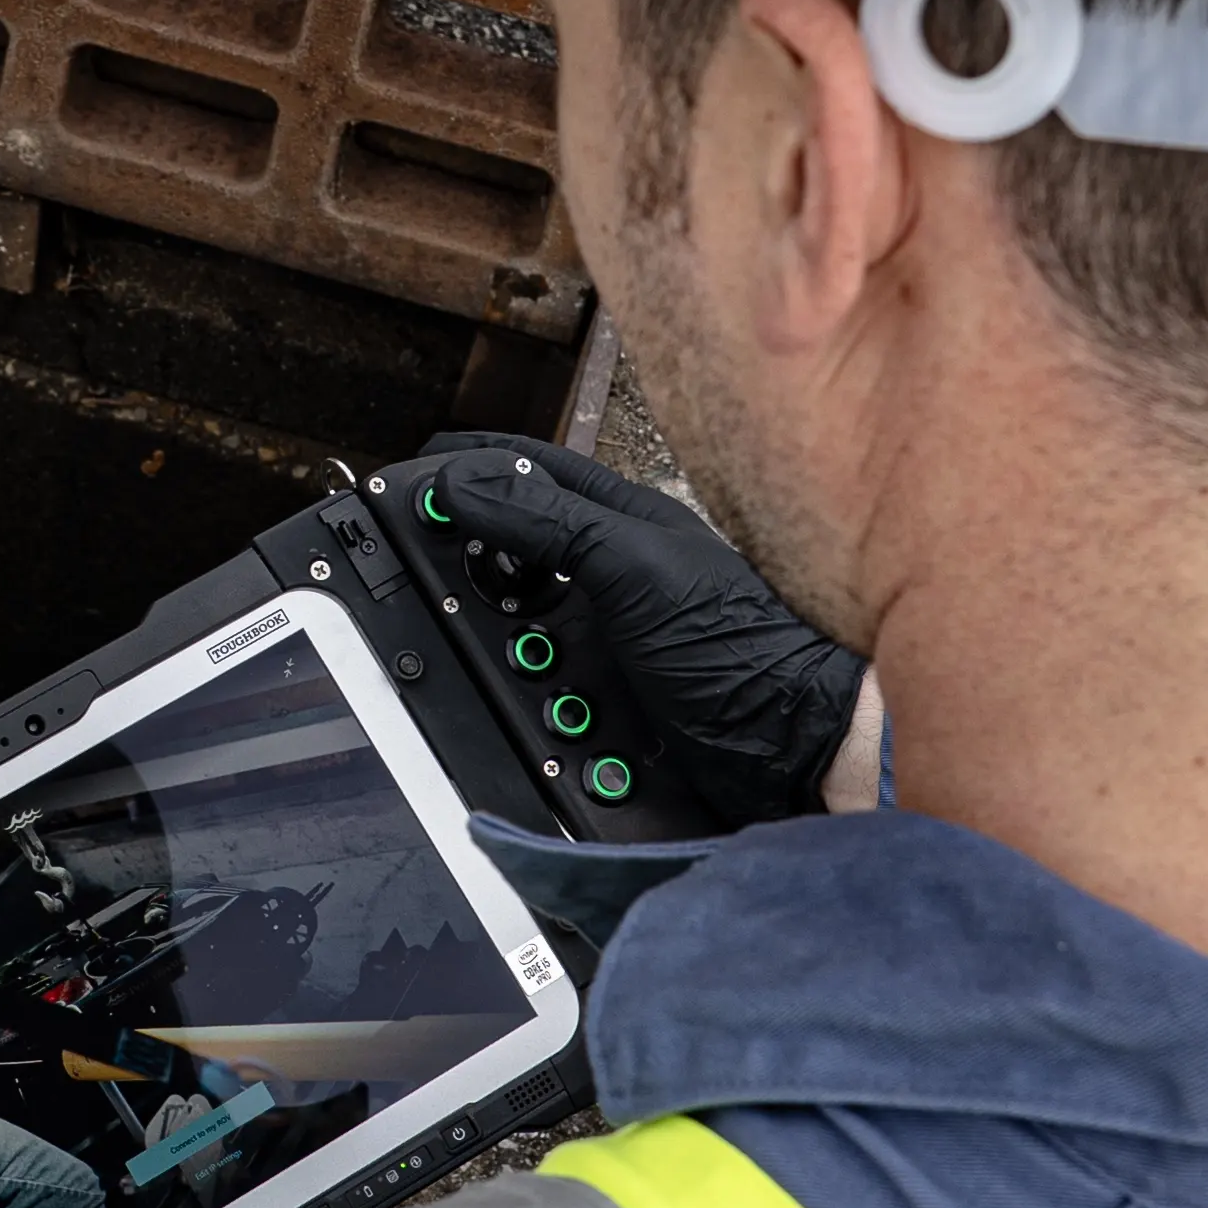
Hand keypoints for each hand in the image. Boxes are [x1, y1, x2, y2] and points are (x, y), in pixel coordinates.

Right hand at [414, 433, 872, 827]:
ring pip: (520, 623)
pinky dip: (518, 694)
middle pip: (515, 550)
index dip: (471, 463)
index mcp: (623, 521)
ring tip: (462, 637)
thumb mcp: (632, 568)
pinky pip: (542, 687)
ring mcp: (612, 636)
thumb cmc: (742, 644)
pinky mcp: (611, 696)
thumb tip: (467, 484)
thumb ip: (549, 523)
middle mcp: (614, 574)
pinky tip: (510, 700)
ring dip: (493, 636)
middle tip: (415, 562)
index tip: (415, 470)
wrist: (792, 744)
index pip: (530, 471)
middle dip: (467, 558)